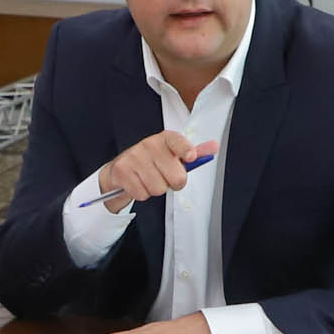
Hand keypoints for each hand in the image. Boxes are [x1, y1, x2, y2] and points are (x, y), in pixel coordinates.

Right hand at [92, 132, 215, 213]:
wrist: (119, 170)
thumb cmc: (151, 163)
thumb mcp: (171, 156)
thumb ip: (192, 153)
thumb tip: (214, 146)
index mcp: (164, 139)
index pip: (177, 141)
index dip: (186, 150)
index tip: (191, 157)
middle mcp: (149, 144)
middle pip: (176, 177)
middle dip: (171, 184)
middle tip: (163, 178)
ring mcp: (134, 156)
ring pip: (158, 188)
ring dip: (154, 190)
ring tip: (147, 180)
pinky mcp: (122, 170)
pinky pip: (142, 194)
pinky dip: (141, 193)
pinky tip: (137, 184)